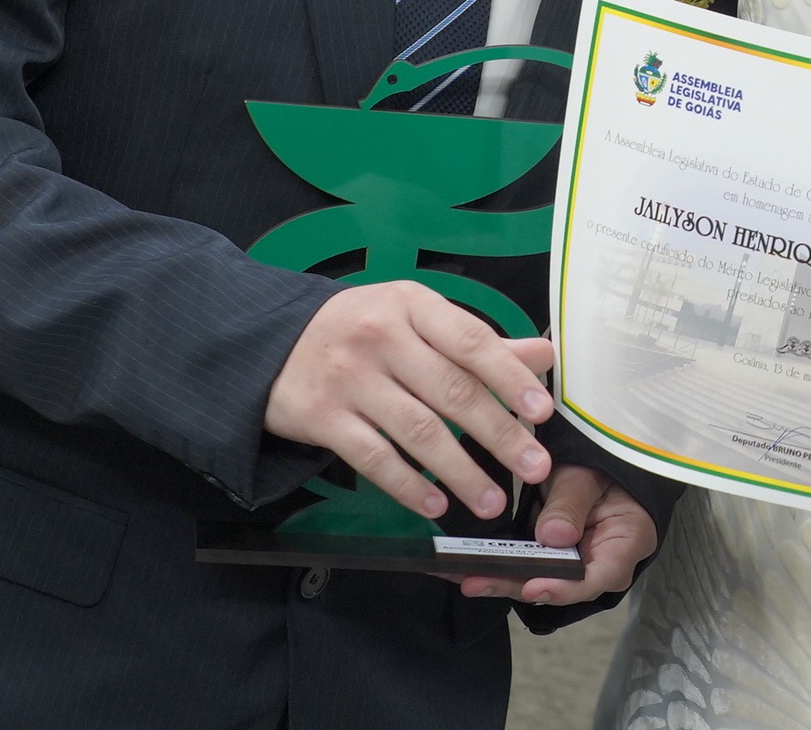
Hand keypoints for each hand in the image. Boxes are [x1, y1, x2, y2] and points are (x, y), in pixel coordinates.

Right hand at [264, 280, 556, 521]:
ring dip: (460, 471)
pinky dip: (408, 484)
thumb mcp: (415, 318)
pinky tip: (435, 505)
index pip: (472, 341)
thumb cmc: (360, 330)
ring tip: (492, 500)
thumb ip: (478, 342)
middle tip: (535, 466)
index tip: (542, 411)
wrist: (267, 344)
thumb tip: (543, 355)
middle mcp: (382, 338)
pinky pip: (373, 458)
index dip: (510, 377)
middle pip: (451, 390)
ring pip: (417, 430)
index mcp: (413, 305)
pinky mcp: (321, 417)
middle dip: (499, 433)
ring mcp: (349, 379)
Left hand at [454, 463, 658, 605]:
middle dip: (518, 584)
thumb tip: (552, 537)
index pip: (598, 576)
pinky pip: (529, 569)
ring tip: (463, 576)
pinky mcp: (554, 560)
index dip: (565, 587)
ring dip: (502, 579)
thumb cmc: (602, 460)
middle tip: (477, 582)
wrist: (596, 456)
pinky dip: (501, 568)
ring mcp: (577, 564)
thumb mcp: (586, 474)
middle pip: (563, 585)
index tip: (533, 585)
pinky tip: (467, 567)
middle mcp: (603, 563)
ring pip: (541, 581)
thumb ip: (571, 504)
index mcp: (627, 541)